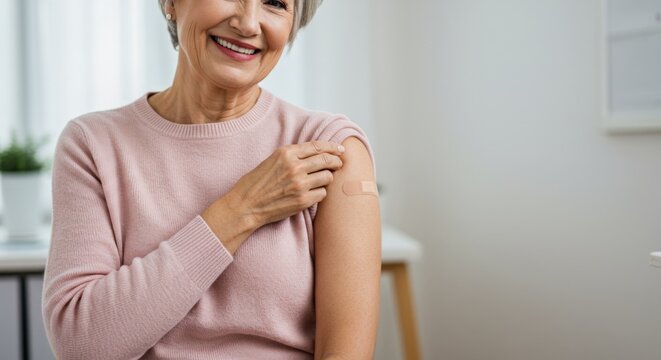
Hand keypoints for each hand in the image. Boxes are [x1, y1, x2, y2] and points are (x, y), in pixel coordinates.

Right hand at [202, 141, 344, 252]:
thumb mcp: (273, 160)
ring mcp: (300, 184)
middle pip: (326, 160)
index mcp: (286, 153)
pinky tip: (313, 193)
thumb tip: (317, 152)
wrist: (246, 205)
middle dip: (336, 162)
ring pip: (327, 177)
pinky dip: (320, 193)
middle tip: (339, 164)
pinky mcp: (303, 200)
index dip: (332, 147)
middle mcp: (294, 166)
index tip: (341, 149)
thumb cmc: (258, 182)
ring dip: (327, 178)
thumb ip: (293, 155)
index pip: (317, 146)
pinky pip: (322, 193)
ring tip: (322, 180)